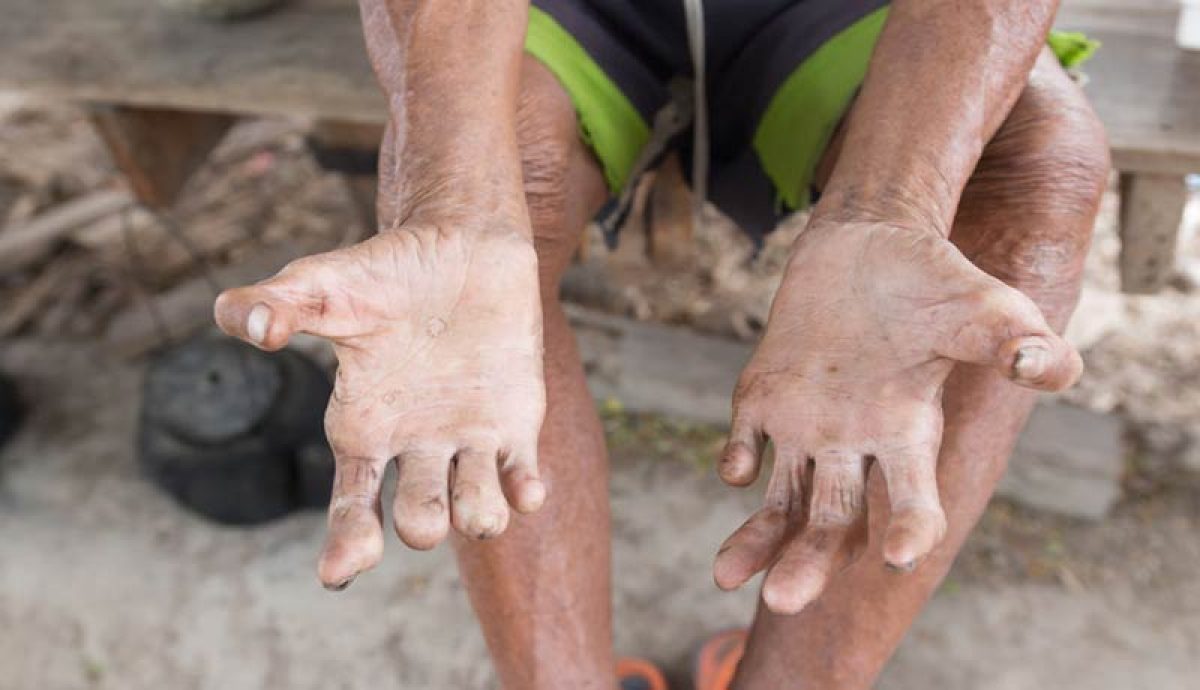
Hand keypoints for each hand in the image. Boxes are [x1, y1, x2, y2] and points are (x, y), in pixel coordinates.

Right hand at [215, 226, 545, 589]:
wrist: (461, 242)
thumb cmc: (385, 269)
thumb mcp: (323, 283)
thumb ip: (277, 303)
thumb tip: (239, 322)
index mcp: (363, 428)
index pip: (352, 504)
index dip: (345, 542)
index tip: (341, 572)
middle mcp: (414, 447)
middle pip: (416, 520)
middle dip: (420, 525)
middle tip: (422, 517)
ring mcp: (467, 439)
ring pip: (475, 509)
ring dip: (478, 517)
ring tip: (481, 508)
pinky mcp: (516, 424)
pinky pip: (522, 478)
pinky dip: (525, 493)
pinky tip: (526, 490)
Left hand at [713, 220, 1080, 613]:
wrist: (866, 242)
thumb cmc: (934, 279)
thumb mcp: (984, 306)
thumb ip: (1015, 339)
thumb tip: (1049, 367)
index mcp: (909, 434)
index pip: (911, 501)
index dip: (910, 527)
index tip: (900, 554)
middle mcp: (856, 443)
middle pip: (832, 522)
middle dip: (809, 562)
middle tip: (782, 601)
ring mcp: (806, 424)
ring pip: (782, 500)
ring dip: (757, 540)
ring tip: (724, 579)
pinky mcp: (765, 397)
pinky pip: (746, 444)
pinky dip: (738, 459)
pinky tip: (740, 466)